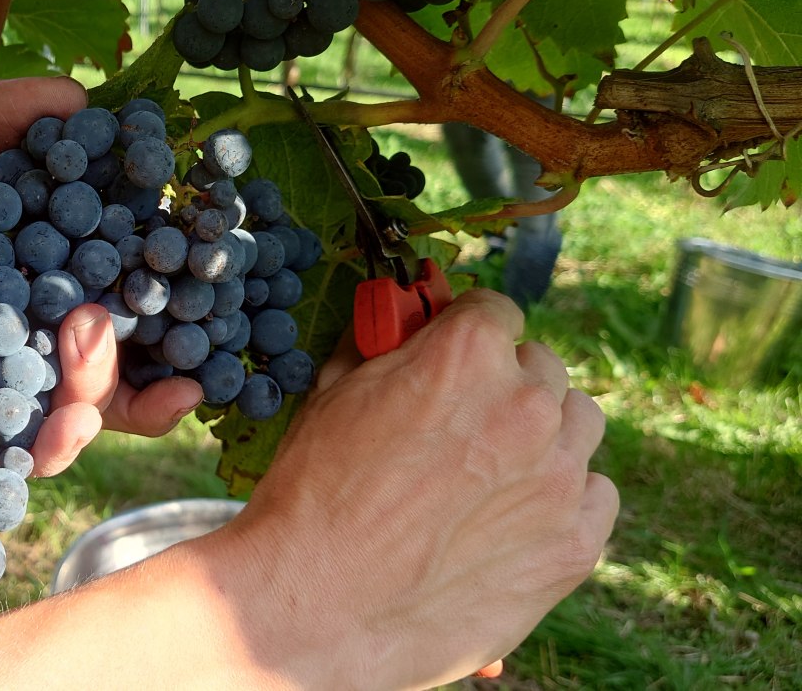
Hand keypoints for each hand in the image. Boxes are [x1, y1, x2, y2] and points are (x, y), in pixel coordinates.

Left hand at [0, 78, 200, 466]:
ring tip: (62, 413)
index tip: (197, 341)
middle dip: (109, 387)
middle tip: (90, 343)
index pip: (105, 323)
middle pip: (79, 394)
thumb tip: (85, 97)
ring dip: (60, 437)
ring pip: (24, 442)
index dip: (159, 340)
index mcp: (19, 287)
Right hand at [212, 289, 617, 687]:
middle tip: (459, 424)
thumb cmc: (314, 495)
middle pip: (540, 367)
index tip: (451, 355)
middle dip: (503, 385)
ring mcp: (558, 476)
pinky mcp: (574, 542)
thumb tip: (400, 320)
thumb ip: (383, 345)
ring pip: (578, 424)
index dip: (464, 331)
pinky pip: (595, 495)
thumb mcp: (335, 393)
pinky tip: (513, 516)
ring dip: (543, 436)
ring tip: (490, 473)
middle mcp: (527, 404)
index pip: (494, 310)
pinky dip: (563, 498)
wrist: (316, 601)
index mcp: (467, 354)